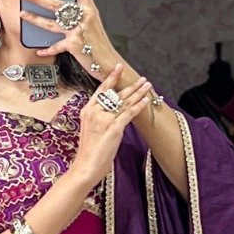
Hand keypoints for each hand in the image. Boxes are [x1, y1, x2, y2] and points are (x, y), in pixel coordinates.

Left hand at [20, 0, 116, 80]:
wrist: (109, 63)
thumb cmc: (98, 44)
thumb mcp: (92, 25)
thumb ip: (79, 16)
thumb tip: (61, 10)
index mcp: (89, 9)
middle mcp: (84, 17)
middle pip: (58, 4)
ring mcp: (78, 30)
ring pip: (51, 23)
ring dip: (35, 19)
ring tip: (23, 14)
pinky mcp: (74, 45)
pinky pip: (56, 46)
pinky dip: (47, 49)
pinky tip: (38, 50)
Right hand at [70, 65, 155, 187]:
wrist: (86, 166)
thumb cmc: (89, 152)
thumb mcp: (90, 130)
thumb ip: (99, 118)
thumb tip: (114, 113)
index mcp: (87, 110)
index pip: (101, 89)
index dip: (111, 77)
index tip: (119, 68)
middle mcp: (95, 112)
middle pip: (116, 94)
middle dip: (131, 86)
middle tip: (142, 78)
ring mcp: (104, 119)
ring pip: (125, 102)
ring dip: (138, 92)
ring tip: (147, 85)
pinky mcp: (114, 128)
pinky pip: (129, 113)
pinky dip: (138, 106)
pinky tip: (145, 101)